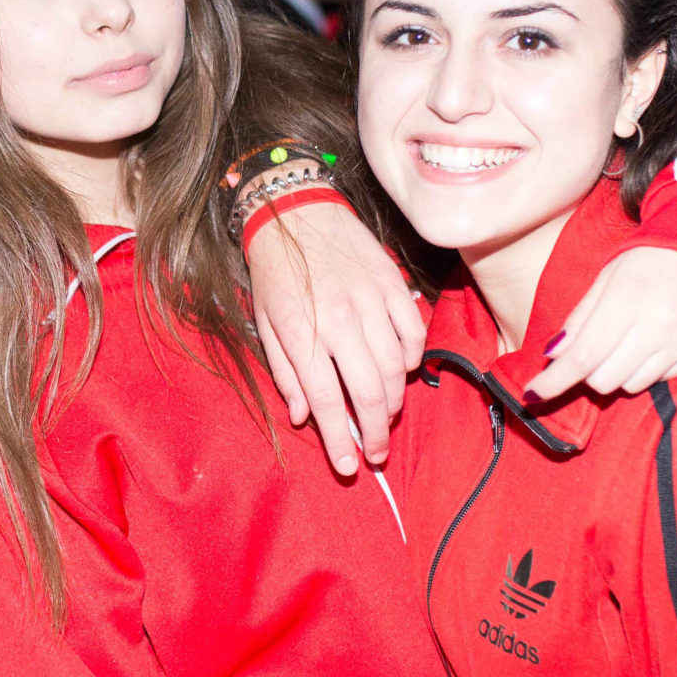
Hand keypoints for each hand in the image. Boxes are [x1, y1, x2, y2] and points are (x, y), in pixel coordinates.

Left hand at [245, 200, 424, 474]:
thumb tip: (304, 416)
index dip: (340, 440)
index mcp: (302, 332)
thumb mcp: (265, 323)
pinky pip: (412, 332)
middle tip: (376, 453)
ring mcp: (369, 300)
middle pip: (368, 391)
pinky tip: (402, 370)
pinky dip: (412, 359)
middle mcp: (338, 319)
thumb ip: (285, 372)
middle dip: (376, 431)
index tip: (350, 466)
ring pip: (395, 367)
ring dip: (394, 400)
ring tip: (385, 415)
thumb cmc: (276, 271)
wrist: (296, 210)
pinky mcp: (391, 283)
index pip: (326, 400)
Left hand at [526, 246, 676, 400]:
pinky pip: (658, 381)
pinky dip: (645, 370)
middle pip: (603, 379)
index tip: (532, 395)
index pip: (583, 355)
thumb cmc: (653, 262)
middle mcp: (657, 324)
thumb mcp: (609, 276)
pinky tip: (652, 343)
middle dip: (587, 372)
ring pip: (629, 385)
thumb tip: (552, 355)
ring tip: (627, 341)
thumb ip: (580, 317)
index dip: (554, 381)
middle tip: (593, 349)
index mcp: (628, 298)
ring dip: (616, 372)